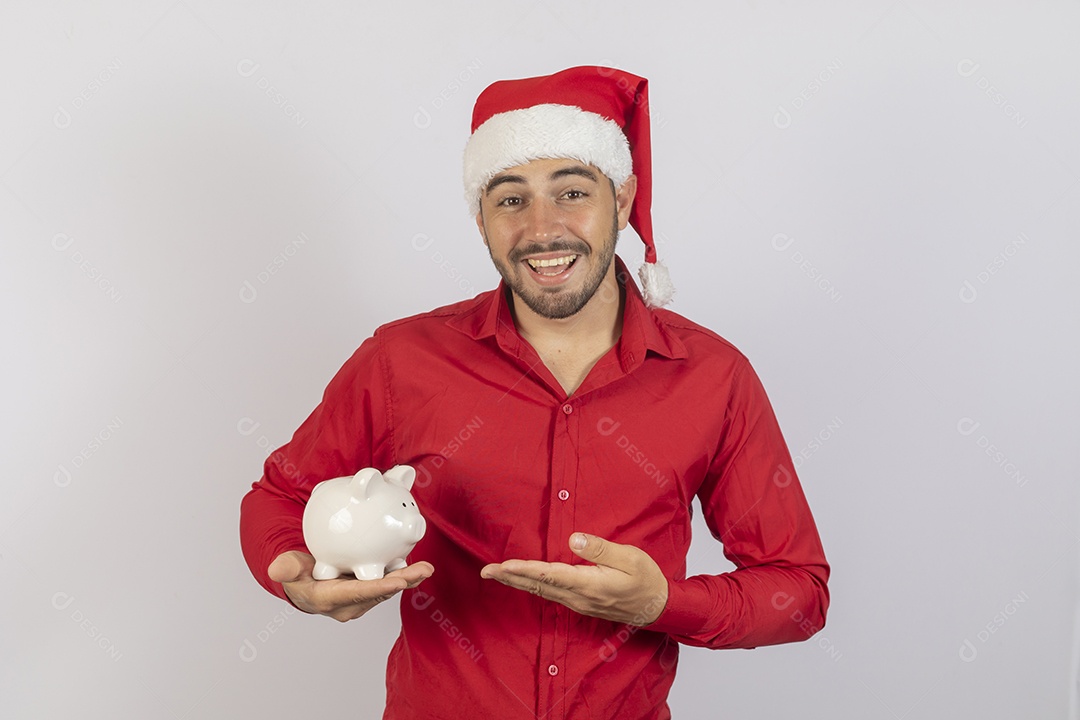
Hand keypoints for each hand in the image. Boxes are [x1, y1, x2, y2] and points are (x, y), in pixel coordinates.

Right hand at [267, 551, 432, 622]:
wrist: (305, 584)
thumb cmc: (297, 574)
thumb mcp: (288, 570)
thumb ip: (286, 568)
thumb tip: (277, 569)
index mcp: (330, 600)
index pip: (356, 594)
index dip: (378, 589)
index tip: (397, 582)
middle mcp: (349, 605)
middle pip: (379, 593)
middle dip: (402, 583)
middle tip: (422, 571)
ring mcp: (360, 601)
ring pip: (387, 590)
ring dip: (408, 580)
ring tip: (427, 568)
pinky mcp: (369, 594)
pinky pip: (388, 585)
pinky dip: (404, 576)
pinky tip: (421, 566)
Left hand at [480, 533, 667, 625]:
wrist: (658, 608)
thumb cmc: (646, 580)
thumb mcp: (629, 558)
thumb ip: (600, 548)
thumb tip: (573, 538)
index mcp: (590, 584)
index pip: (550, 575)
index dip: (525, 570)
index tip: (504, 565)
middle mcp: (579, 597)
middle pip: (538, 586)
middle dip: (511, 578)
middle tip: (485, 571)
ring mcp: (578, 603)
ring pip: (541, 592)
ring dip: (517, 582)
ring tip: (496, 573)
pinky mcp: (580, 604)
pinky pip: (550, 595)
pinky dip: (532, 586)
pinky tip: (522, 581)